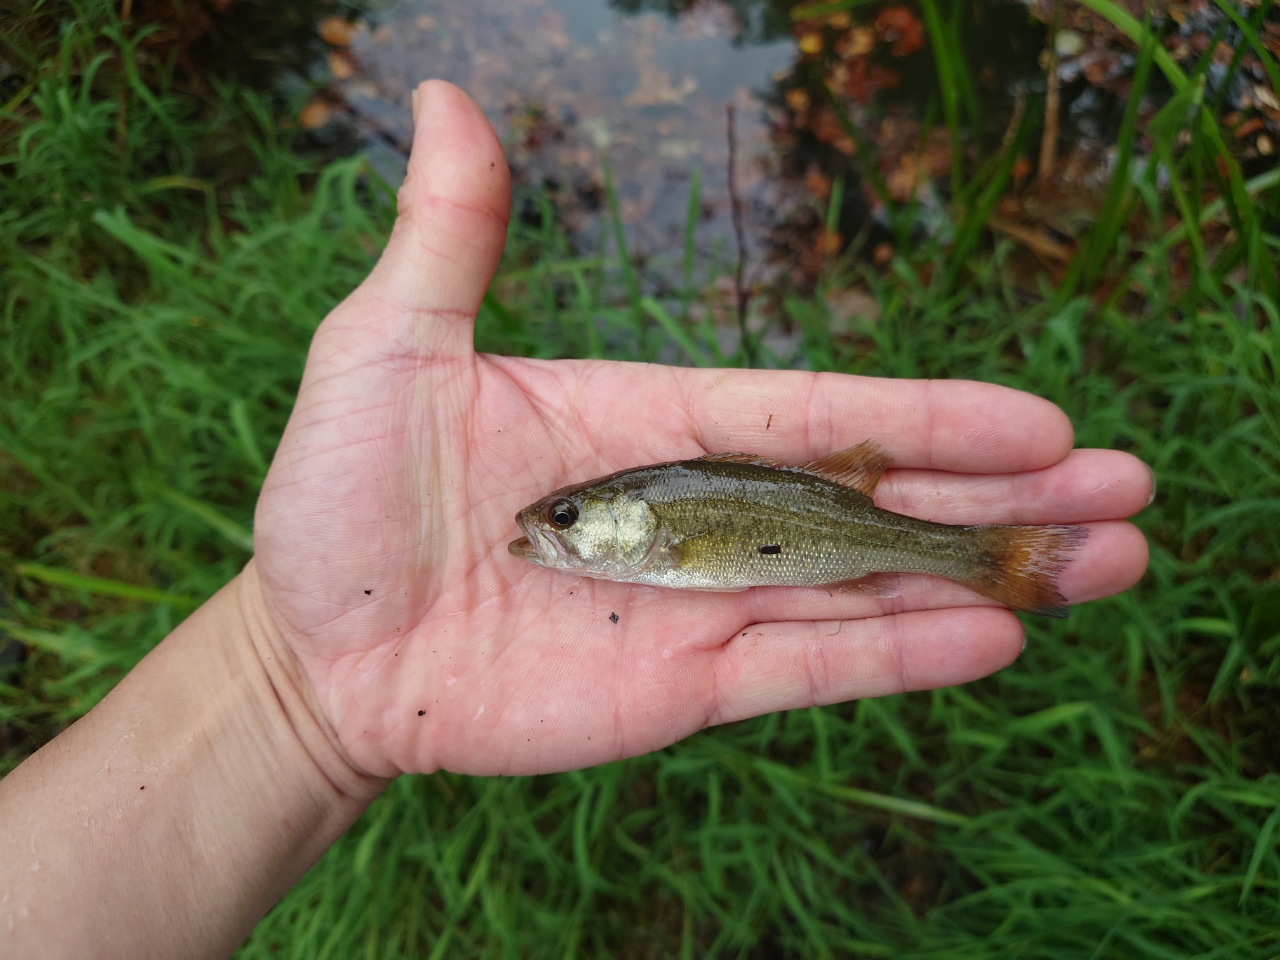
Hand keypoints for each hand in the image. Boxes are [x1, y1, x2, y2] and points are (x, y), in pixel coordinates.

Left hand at [252, 81, 1149, 779]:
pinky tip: (991, 637)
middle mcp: (697, 511)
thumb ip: (451, 241)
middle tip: (1129, 490)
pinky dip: (895, 656)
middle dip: (1000, 497)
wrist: (315, 651)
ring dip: (984, 577)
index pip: (814, 412)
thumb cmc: (340, 499)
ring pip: (864, 587)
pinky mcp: (681, 689)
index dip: (927, 415)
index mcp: (651, 421)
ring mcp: (698, 604)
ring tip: (1109, 568)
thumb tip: (454, 94)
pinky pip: (805, 669)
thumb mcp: (383, 350)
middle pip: (873, 499)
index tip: (1038, 421)